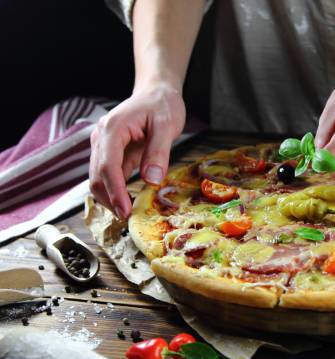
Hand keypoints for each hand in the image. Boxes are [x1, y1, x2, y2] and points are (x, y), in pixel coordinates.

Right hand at [89, 83, 185, 218]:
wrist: (156, 93)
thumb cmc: (162, 105)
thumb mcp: (167, 126)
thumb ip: (159, 152)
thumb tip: (151, 181)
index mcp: (113, 129)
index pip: (107, 166)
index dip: (115, 191)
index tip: (125, 210)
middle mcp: (101, 137)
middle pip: (96, 175)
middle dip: (110, 199)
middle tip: (127, 218)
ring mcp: (103, 145)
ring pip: (98, 178)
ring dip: (110, 197)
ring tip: (127, 213)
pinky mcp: (109, 152)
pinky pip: (108, 175)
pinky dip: (115, 190)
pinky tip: (127, 202)